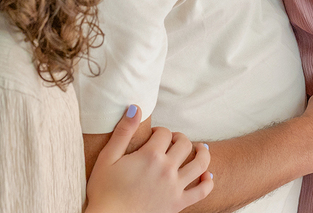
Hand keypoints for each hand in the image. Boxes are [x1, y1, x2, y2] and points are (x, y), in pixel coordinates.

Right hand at [85, 105, 213, 212]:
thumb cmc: (104, 191)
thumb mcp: (107, 158)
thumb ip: (123, 132)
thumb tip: (135, 107)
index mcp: (150, 156)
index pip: (164, 133)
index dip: (159, 131)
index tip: (153, 137)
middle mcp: (166, 169)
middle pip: (184, 144)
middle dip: (179, 138)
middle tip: (172, 142)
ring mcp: (175, 187)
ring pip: (200, 163)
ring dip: (202, 152)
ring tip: (199, 149)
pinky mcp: (178, 204)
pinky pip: (202, 191)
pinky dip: (208, 181)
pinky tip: (206, 175)